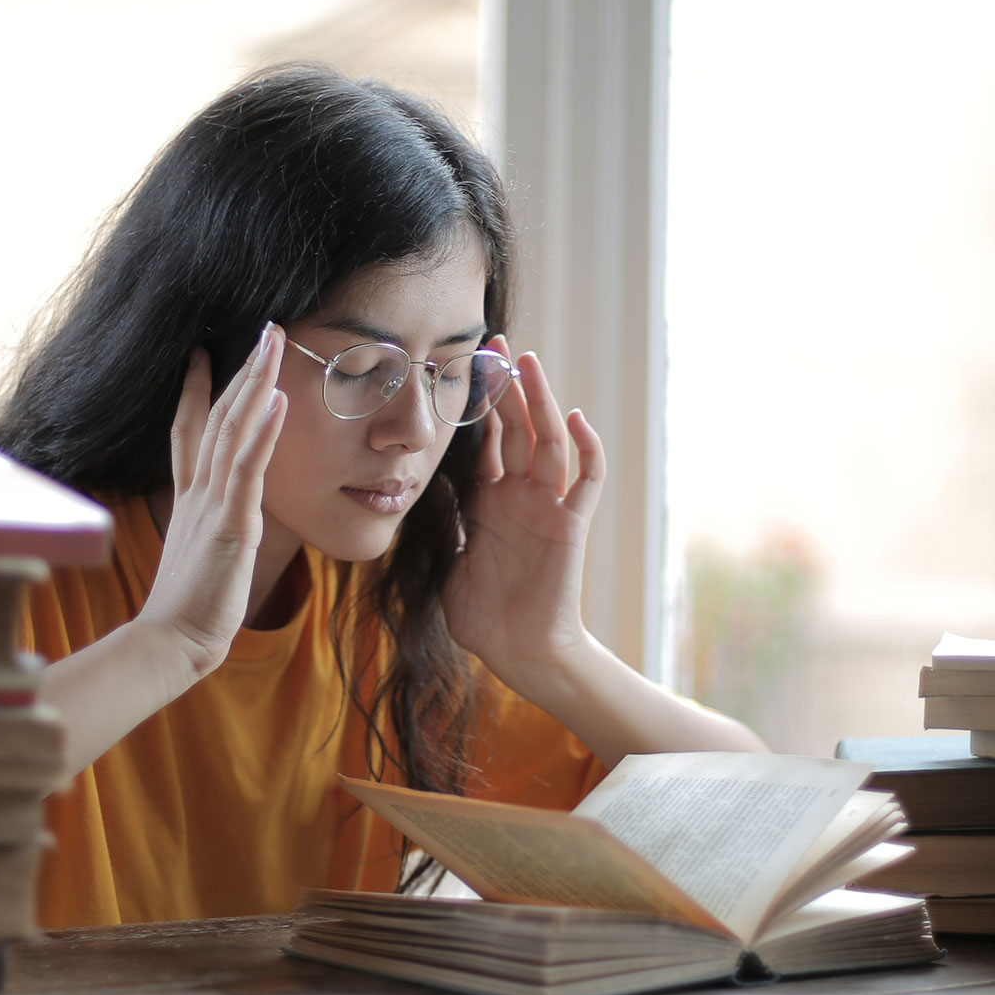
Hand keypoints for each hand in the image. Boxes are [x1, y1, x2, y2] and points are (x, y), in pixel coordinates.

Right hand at [134, 325, 286, 678]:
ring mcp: (213, 504)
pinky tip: (277, 400)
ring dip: (255, 382)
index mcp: (190, 498)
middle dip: (241, 369)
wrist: (170, 641)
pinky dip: (262, 432)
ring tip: (273, 343)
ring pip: (233, 429)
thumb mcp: (200, 556)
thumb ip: (208, 530)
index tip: (203, 353)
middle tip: (263, 328)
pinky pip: (247, 469)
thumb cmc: (189, 609)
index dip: (197, 390)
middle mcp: (198, 491)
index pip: (190, 431)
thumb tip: (219, 524)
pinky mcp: (230, 524)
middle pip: (217, 416)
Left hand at [442, 336, 606, 690]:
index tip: (462, 366)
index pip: (485, 439)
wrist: (517, 652)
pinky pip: (586, 481)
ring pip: (548, 442)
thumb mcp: (445, 558)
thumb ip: (437, 520)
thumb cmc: (482, 614)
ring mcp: (548, 507)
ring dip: (541, 401)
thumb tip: (407, 487)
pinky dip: (587, 449)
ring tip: (529, 362)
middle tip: (496, 343)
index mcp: (489, 500)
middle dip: (508, 385)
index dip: (477, 404)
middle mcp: (520, 495)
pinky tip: (575, 419)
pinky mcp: (571, 526)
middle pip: (517, 427)